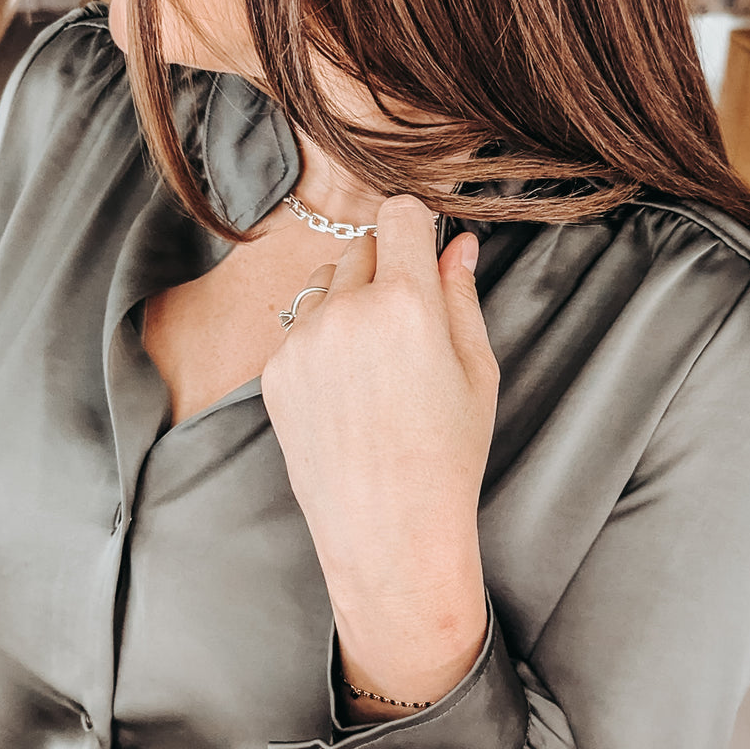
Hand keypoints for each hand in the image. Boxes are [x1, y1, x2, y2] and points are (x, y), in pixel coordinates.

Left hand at [260, 196, 498, 706]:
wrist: (388, 534)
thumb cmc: (446, 457)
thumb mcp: (475, 372)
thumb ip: (460, 297)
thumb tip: (458, 245)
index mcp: (404, 304)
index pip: (399, 214)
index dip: (417, 225)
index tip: (425, 247)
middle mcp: (345, 313)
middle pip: (362, 247)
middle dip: (387, 268)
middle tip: (411, 324)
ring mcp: (302, 343)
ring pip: (326, 285)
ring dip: (350, 302)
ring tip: (379, 366)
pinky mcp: (275, 373)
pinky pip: (302, 330)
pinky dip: (324, 344)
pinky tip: (350, 395)